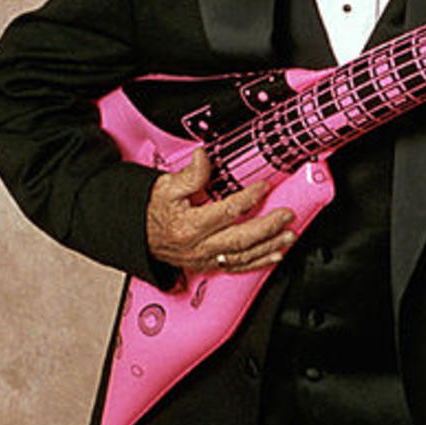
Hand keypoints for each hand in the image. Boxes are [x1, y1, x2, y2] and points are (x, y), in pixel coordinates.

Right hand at [146, 148, 295, 273]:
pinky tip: (274, 255)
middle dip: (268, 228)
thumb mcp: (165, 186)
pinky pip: (237, 267)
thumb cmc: (152, 210)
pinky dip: (259, 262)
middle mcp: (198, 247)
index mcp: (189, 226)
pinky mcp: (208, 265)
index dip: (249, 197)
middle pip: (240, 240)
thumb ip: (190, 174)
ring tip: (288, 236)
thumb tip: (203, 157)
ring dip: (269, 247)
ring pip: (243, 257)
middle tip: (287, 215)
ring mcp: (204, 259)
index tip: (264, 186)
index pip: (227, 211)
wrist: (137, 234)